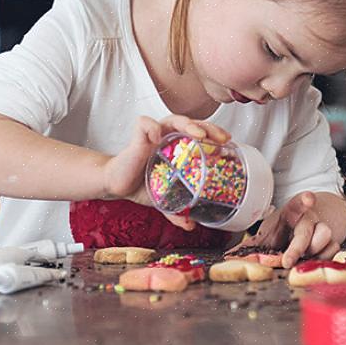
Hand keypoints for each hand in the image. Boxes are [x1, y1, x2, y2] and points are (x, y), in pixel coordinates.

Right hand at [102, 114, 230, 230]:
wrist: (117, 184)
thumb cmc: (141, 185)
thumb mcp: (163, 199)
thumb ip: (177, 211)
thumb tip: (190, 225)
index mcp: (180, 148)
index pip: (203, 134)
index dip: (216, 136)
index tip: (228, 143)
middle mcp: (170, 137)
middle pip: (195, 124)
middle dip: (210, 128)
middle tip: (221, 139)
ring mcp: (154, 134)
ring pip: (175, 119)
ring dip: (188, 124)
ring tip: (198, 134)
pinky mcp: (138, 136)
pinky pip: (145, 124)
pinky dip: (153, 128)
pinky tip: (158, 138)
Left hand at [226, 192, 340, 267]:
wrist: (307, 230)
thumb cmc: (282, 233)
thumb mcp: (265, 236)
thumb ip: (249, 247)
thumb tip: (228, 257)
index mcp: (291, 213)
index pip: (297, 203)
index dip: (303, 201)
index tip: (309, 198)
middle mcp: (308, 219)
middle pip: (308, 228)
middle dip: (298, 246)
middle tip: (287, 261)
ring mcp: (321, 229)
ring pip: (326, 237)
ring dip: (313, 253)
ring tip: (302, 261)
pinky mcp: (331, 241)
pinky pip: (334, 248)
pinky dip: (324, 258)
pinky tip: (314, 262)